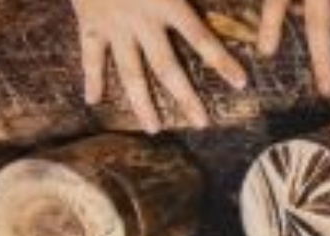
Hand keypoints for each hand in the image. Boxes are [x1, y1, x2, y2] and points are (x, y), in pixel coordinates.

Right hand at [70, 0, 247, 132]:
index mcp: (167, 1)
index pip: (200, 37)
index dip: (221, 61)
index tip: (241, 82)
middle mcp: (141, 20)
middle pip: (166, 68)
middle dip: (185, 97)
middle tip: (202, 124)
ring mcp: (113, 25)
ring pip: (129, 72)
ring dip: (141, 103)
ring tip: (154, 128)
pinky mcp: (88, 23)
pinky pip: (89, 55)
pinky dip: (91, 78)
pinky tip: (93, 101)